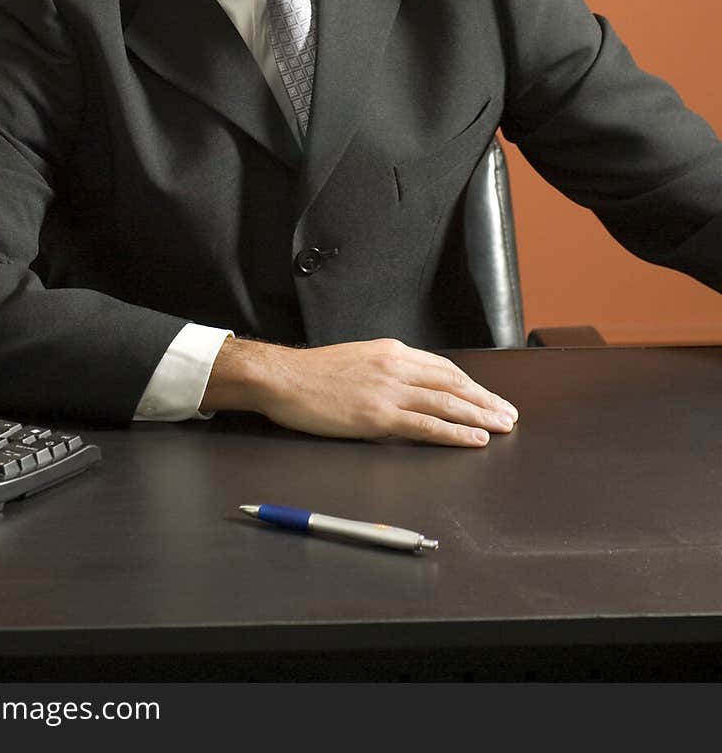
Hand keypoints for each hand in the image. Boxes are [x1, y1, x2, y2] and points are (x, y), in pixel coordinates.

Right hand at [200, 337, 517, 446]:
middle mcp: (396, 366)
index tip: (489, 396)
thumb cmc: (312, 374)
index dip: (471, 384)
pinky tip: (473, 440)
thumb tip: (408, 387)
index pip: (443, 368)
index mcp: (391, 352)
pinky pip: (426, 425)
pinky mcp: (378, 415)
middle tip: (509, 415)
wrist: (282, 378)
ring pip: (447, 403)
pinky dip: (454, 433)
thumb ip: (385, 371)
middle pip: (453, 384)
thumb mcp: (357, 361)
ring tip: (502, 427)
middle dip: (485, 400)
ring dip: (480, 416)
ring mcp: (388, 391)